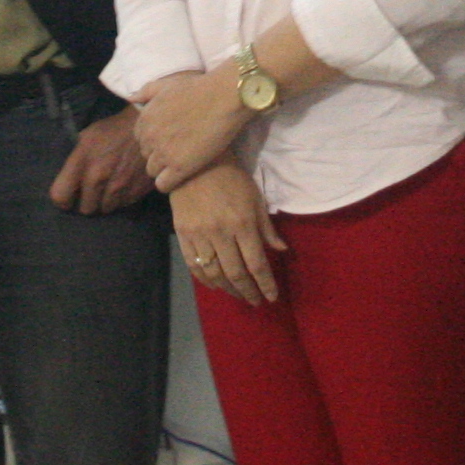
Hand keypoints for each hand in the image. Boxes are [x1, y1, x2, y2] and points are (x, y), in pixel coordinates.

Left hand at [47, 107, 155, 215]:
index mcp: (82, 162)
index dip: (63, 200)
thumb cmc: (112, 130)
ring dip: (105, 201)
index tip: (69, 196)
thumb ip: (75, 162)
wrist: (147, 126)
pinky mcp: (136, 191)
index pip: (60, 196)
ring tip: (109, 187)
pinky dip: (121, 199)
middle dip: (87, 201)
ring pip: (105, 209)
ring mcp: (119, 187)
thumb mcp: (86, 138)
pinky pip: (123, 205)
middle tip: (92, 191)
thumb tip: (69, 182)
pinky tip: (123, 184)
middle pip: (86, 209)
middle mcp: (98, 178)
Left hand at [132, 64, 249, 192]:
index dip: (156, 139)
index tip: (171, 138)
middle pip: (147, 155)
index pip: (141, 138)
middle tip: (180, 150)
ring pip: (153, 171)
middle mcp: (150, 136)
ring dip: (165, 169)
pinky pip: (163, 185)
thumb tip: (131, 98)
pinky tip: (183, 176)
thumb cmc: (199, 88)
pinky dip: (170, 183)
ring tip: (183, 163)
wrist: (224, 97)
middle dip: (160, 154)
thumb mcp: (167, 84)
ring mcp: (163, 153)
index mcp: (145, 118)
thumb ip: (146, 91)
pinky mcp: (179, 167)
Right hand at [170, 163, 286, 305]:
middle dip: (248, 292)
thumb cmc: (232, 179)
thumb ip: (266, 227)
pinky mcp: (183, 234)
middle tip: (255, 301)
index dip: (265, 284)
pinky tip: (215, 286)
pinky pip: (193, 265)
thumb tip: (281, 250)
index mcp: (242, 224)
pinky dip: (205, 280)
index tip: (272, 297)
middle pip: (236, 274)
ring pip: (214, 274)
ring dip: (228, 290)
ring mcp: (199, 235)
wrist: (195, 163)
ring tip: (238, 295)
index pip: (256, 264)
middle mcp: (221, 233)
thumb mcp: (255, 198)